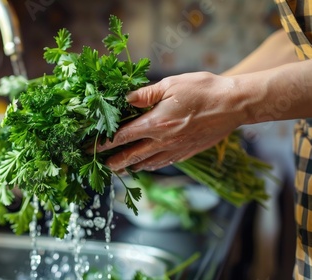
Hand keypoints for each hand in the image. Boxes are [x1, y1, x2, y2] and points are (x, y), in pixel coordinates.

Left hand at [98, 71, 244, 172]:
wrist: (235, 104)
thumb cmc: (203, 90)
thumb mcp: (170, 85)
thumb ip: (145, 95)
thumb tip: (124, 99)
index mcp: (155, 123)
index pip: (122, 136)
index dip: (104, 142)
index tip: (91, 147)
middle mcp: (163, 141)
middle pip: (131, 156)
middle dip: (114, 162)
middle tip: (102, 166)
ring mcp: (176, 149)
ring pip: (147, 164)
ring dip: (131, 167)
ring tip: (121, 169)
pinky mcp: (188, 152)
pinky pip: (164, 164)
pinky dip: (151, 166)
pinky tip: (147, 166)